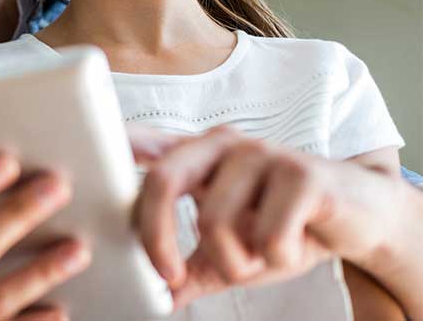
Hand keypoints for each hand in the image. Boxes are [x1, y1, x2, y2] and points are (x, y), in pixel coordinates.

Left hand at [134, 126, 399, 308]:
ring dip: (237, 261)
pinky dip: (276, 258)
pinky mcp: (301, 172)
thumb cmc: (286, 226)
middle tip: (169, 276)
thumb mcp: (231, 253)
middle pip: (163, 181)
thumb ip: (191, 270)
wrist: (361, 215)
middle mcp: (221, 144)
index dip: (110, 149)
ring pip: (216, 221)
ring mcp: (261, 152)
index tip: (82, 167)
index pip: (142, 145)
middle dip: (157, 238)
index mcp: (195, 155)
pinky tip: (293, 247)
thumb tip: (156, 298)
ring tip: (261, 256)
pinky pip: (267, 235)